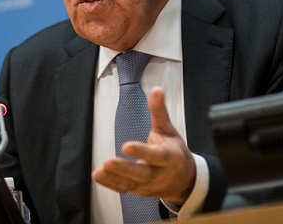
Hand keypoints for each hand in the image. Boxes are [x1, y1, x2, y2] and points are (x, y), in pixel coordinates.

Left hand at [92, 87, 195, 205]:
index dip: (142, 151)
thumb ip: (159, 111)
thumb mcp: (169, 130)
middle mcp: (159, 174)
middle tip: (108, 162)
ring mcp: (148, 185)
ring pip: (130, 184)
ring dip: (114, 178)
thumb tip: (156, 90)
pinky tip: (99, 176)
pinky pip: (123, 189)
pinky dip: (110, 184)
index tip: (126, 146)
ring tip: (100, 171)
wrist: (183, 180)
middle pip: (142, 173)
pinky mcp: (138, 191)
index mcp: (170, 157)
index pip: (156, 156)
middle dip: (124, 169)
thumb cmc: (175, 152)